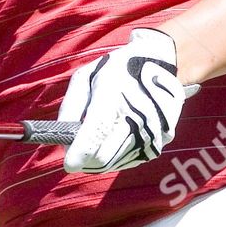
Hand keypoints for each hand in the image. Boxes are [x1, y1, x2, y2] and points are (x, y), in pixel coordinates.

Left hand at [57, 28, 199, 173]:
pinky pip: (131, 159)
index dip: (80, 153)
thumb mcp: (85, 77)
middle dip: (86, 158)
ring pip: (116, 162)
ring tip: (97, 139)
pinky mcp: (161, 141)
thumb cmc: (115, 69)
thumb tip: (64, 142)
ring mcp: (153, 130)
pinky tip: (114, 140)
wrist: (159, 62)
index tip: (69, 164)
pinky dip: (117, 156)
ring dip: (101, 157)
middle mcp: (137, 115)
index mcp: (114, 93)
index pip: (96, 134)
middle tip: (78, 149)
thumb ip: (70, 108)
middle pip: (104, 156)